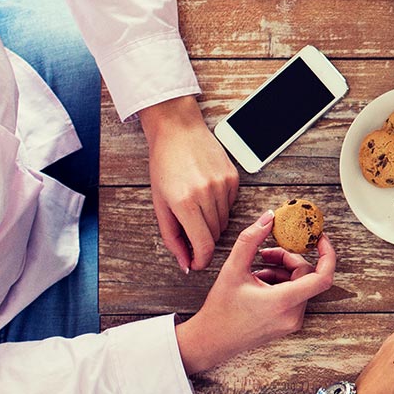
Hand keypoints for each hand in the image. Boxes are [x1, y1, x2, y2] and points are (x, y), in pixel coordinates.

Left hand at [141, 96, 239, 271]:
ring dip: (211, 222)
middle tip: (189, 228)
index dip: (202, 259)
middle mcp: (207, 195)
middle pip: (215, 235)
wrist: (177, 130)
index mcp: (185, 204)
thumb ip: (172, 236)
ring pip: (224, 221)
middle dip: (202, 238)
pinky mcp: (233, 178)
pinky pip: (230, 205)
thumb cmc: (164, 165)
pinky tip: (206, 192)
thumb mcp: (159, 204)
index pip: (204, 245)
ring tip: (195, 205)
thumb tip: (185, 262)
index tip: (197, 262)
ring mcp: (223, 185)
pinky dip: (219, 206)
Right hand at [174, 212, 335, 373]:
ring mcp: (292, 322)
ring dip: (283, 271)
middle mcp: (293, 315)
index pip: (323, 277)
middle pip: (307, 276)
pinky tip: (259, 282)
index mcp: (284, 302)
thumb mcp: (232, 269)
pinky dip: (282, 283)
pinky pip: (295, 296)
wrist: (211, 341)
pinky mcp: (288, 324)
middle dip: (289, 258)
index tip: (319, 238)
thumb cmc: (220, 309)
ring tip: (257, 270)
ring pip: (300, 285)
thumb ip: (251, 239)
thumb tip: (269, 217)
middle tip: (265, 253)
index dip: (327, 254)